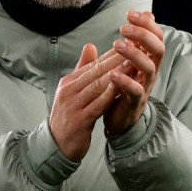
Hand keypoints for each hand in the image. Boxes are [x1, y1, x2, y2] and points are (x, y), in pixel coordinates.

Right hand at [48, 44, 124, 160]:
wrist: (57, 145)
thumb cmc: (69, 116)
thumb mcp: (73, 91)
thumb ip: (82, 69)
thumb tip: (90, 45)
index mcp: (68, 82)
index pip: (92, 64)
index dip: (111, 54)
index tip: (128, 45)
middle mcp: (68, 91)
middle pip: (95, 72)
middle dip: (116, 60)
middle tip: (134, 50)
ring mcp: (73, 105)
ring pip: (97, 86)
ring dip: (116, 75)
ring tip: (132, 65)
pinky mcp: (79, 120)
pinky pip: (98, 105)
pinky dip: (110, 96)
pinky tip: (121, 88)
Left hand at [103, 10, 164, 135]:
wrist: (120, 119)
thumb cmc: (124, 86)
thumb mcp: (130, 59)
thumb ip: (136, 39)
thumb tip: (146, 13)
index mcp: (149, 59)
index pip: (156, 37)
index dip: (147, 23)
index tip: (130, 13)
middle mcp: (150, 71)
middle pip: (158, 49)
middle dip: (143, 35)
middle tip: (123, 27)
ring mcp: (145, 87)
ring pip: (148, 67)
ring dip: (133, 54)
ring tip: (116, 44)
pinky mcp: (135, 102)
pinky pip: (135, 90)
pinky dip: (124, 81)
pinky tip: (112, 73)